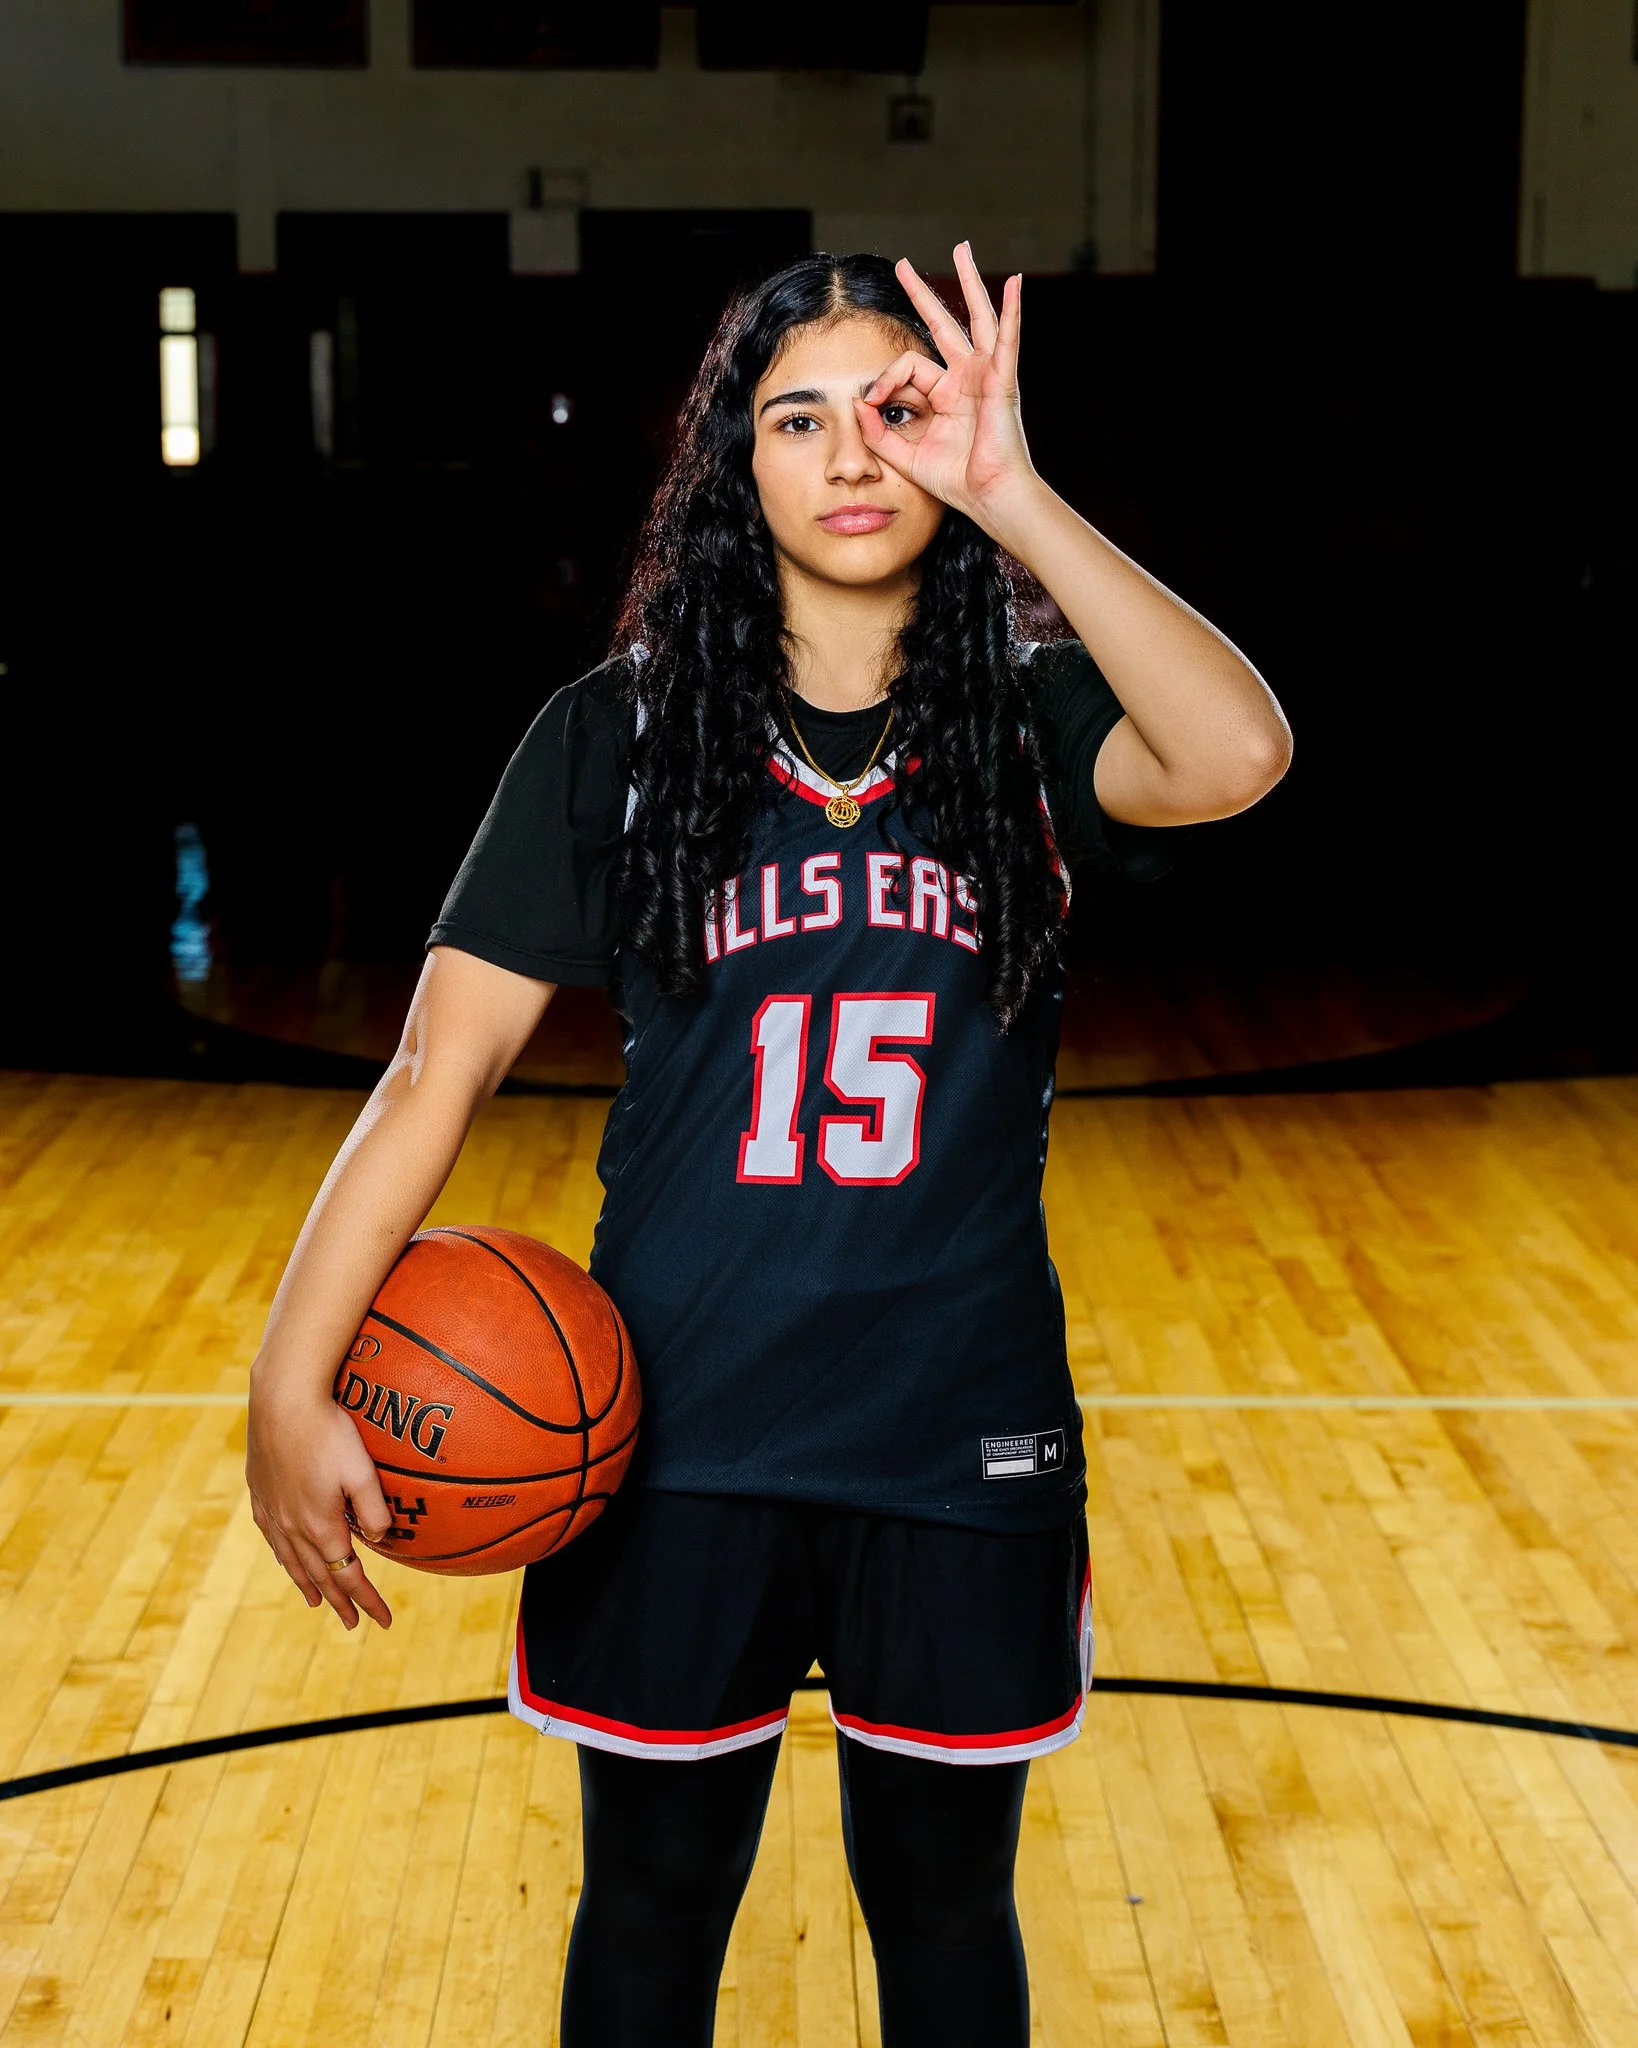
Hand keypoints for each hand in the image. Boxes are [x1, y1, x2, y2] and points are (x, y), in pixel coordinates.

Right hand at [247, 1366, 394, 1629]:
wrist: (281, 1401)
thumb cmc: (328, 1431)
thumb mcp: (361, 1470)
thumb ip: (373, 1510)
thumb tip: (380, 1542)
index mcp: (322, 1526)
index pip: (349, 1576)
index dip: (367, 1600)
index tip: (383, 1621)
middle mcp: (293, 1528)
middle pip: (321, 1575)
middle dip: (341, 1602)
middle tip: (355, 1623)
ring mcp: (273, 1512)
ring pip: (293, 1562)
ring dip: (310, 1585)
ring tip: (318, 1603)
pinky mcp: (260, 1495)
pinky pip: (273, 1539)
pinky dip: (285, 1558)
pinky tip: (287, 1560)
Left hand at [855, 243, 1038, 528]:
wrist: (987, 498)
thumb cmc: (956, 482)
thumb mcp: (905, 456)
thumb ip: (879, 432)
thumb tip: (857, 404)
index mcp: (945, 396)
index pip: (908, 367)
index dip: (884, 380)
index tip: (871, 402)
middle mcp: (966, 380)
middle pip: (943, 324)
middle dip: (923, 293)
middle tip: (904, 266)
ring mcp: (985, 376)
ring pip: (976, 318)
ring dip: (968, 282)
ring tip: (961, 249)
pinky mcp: (1001, 381)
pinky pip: (1007, 339)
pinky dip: (1011, 310)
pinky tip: (1013, 283)